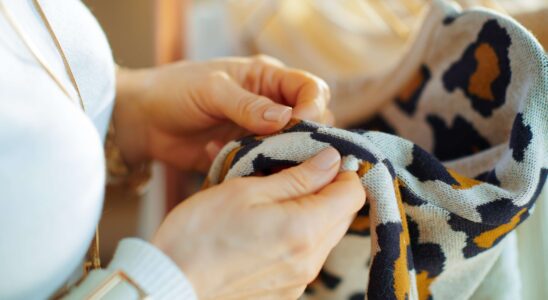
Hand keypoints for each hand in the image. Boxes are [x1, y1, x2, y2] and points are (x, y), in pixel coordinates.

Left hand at [114, 56, 331, 170]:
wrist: (144, 121)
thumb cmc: (175, 91)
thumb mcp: (211, 90)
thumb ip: (247, 105)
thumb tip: (285, 119)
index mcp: (268, 79)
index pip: (310, 89)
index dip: (313, 107)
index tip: (301, 125)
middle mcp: (270, 106)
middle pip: (310, 122)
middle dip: (303, 138)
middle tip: (284, 152)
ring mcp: (260, 134)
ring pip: (291, 149)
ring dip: (280, 159)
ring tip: (256, 161)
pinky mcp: (247, 156)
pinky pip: (266, 168)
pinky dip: (255, 170)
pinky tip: (225, 160)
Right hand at [152, 148, 364, 298]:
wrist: (170, 283)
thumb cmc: (201, 232)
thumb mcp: (247, 190)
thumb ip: (298, 177)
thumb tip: (332, 160)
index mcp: (305, 229)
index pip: (353, 194)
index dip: (342, 170)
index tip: (320, 158)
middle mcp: (310, 260)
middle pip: (342, 214)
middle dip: (326, 189)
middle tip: (293, 172)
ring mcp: (299, 279)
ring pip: (325, 234)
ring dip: (311, 210)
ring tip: (275, 197)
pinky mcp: (286, 290)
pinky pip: (306, 254)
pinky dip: (297, 233)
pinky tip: (267, 224)